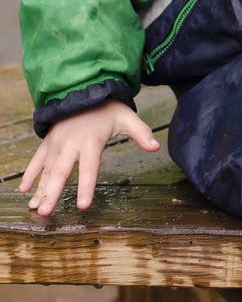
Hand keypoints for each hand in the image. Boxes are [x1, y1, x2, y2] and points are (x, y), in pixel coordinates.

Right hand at [19, 100, 159, 216]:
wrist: (83, 89)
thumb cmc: (107, 107)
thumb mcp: (127, 117)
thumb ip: (141, 132)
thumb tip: (156, 147)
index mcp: (90, 141)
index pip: (89, 168)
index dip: (86, 186)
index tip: (82, 205)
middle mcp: (70, 144)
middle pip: (61, 172)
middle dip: (53, 192)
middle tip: (46, 212)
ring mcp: (57, 143)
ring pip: (46, 169)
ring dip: (40, 189)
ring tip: (35, 208)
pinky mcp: (49, 142)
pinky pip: (37, 159)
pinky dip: (30, 174)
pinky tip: (25, 190)